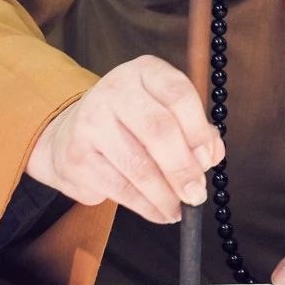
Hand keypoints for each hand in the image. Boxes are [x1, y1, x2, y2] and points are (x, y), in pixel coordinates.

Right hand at [27, 55, 223, 223]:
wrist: (70, 134)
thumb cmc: (131, 123)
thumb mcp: (165, 112)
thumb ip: (196, 130)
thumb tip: (214, 154)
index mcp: (145, 71)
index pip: (178, 94)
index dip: (198, 130)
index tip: (208, 160)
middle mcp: (115, 89)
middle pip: (159, 130)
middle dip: (182, 168)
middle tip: (197, 194)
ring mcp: (90, 121)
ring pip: (138, 164)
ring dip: (165, 194)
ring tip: (181, 210)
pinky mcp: (76, 157)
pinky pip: (119, 187)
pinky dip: (145, 206)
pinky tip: (160, 213)